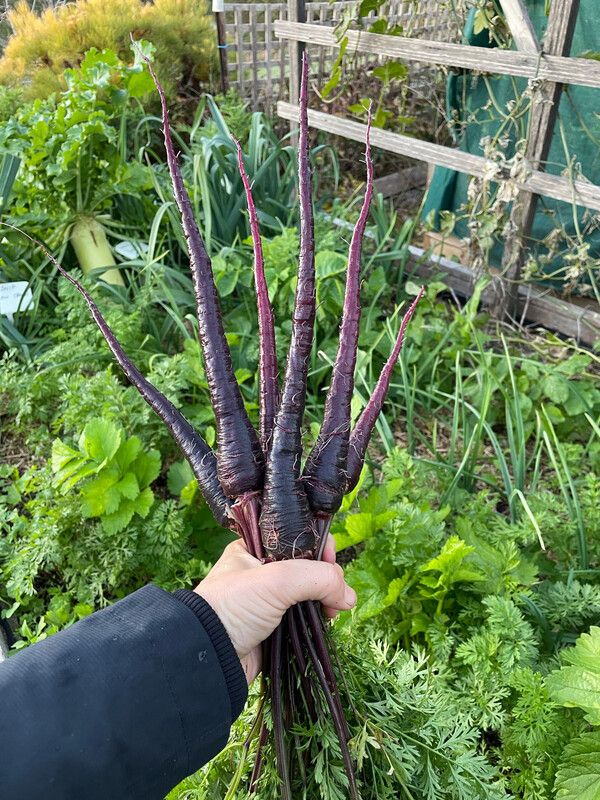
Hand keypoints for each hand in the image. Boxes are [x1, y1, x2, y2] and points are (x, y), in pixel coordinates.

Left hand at [194, 537, 356, 683]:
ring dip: (325, 600)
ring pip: (309, 594)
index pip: (297, 538)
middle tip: (334, 592)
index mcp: (254, 550)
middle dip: (327, 577)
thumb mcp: (276, 580)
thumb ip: (317, 578)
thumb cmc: (231, 608)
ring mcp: (268, 601)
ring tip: (331, 612)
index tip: (331, 560)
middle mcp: (261, 572)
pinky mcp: (274, 627)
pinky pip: (304, 618)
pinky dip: (317, 620)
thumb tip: (349, 595)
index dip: (319, 546)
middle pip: (308, 566)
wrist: (209, 657)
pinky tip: (324, 623)